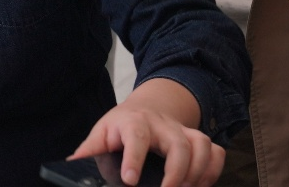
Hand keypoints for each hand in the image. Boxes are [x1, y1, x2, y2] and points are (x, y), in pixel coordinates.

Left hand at [72, 79, 222, 186]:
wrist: (145, 108)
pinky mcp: (197, 139)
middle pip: (179, 144)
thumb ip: (90, 150)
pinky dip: (213, 171)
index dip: (134, 158)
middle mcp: (162, 125)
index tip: (129, 180)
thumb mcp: (102, 133)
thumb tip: (72, 163)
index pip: (136, 136)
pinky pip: (216, 152)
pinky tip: (199, 185)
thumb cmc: (121, 127)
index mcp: (134, 123)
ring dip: (198, 173)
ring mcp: (183, 131)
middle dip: (177, 173)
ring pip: (202, 146)